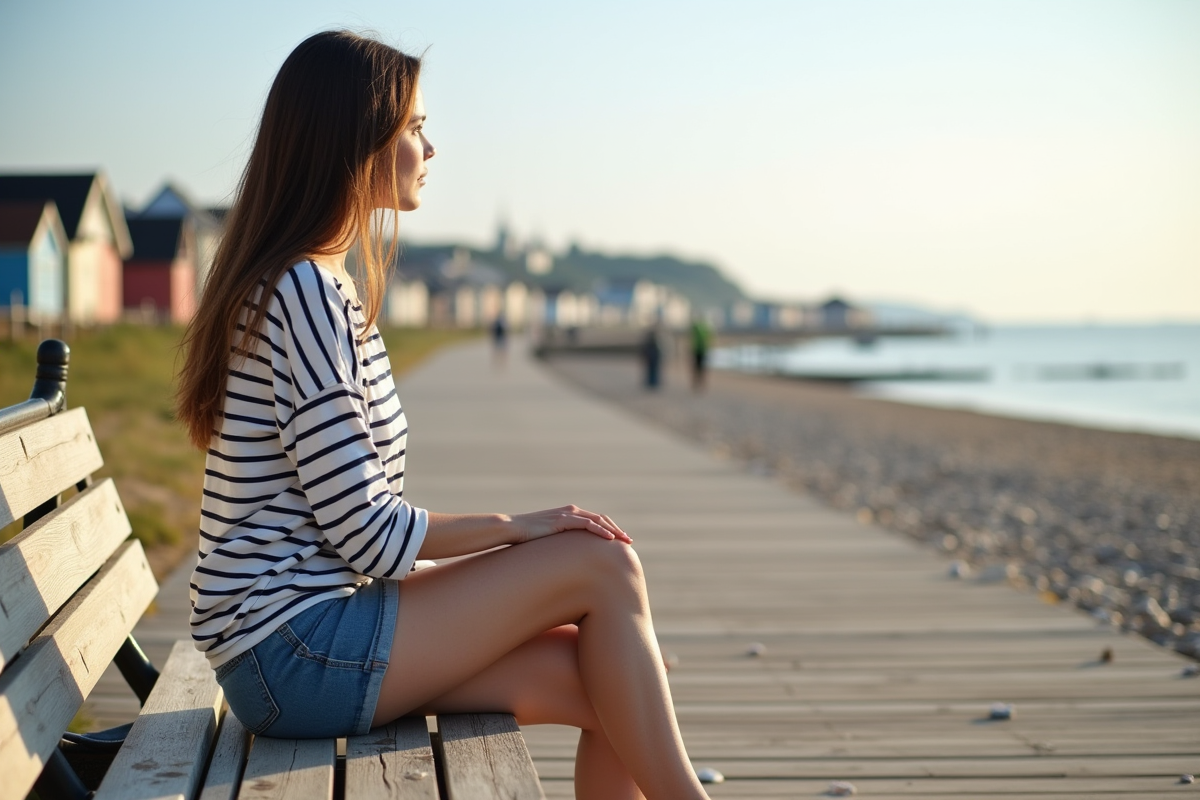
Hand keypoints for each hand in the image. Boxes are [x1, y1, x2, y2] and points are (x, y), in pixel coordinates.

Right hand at [510, 505, 632, 543]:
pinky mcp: (563, 520)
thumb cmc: (528, 538)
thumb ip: (561, 543)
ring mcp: (568, 514)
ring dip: (613, 531)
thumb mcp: (549, 540)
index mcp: (569, 515)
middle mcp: (571, 512)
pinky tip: (609, 539)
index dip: (610, 529)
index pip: (596, 520)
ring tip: (625, 541)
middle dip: (617, 530)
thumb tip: (568, 558)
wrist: (512, 529)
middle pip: (601, 519)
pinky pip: (587, 524)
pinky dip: (600, 531)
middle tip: (629, 541)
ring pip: (598, 521)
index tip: (621, 541)